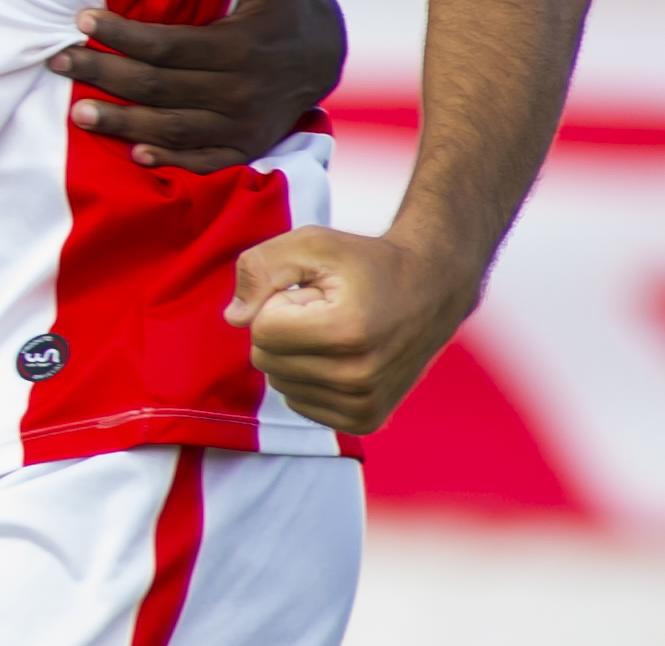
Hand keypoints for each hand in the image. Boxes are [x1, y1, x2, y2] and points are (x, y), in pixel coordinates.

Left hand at [48, 0, 346, 171]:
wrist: (328, 52)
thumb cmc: (288, 0)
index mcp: (241, 47)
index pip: (167, 45)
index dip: (121, 34)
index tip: (81, 19)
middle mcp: (240, 91)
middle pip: (158, 87)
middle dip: (103, 74)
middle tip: (58, 62)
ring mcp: (244, 125)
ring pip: (173, 129)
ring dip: (122, 123)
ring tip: (77, 112)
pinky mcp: (247, 146)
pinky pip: (204, 161)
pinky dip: (170, 162)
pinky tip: (134, 155)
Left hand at [227, 224, 478, 433]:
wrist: (431, 290)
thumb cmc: (365, 263)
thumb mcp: (310, 243)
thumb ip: (260, 268)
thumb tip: (234, 318)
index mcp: (347, 332)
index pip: (261, 331)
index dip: (277, 302)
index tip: (314, 292)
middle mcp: (359, 377)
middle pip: (266, 361)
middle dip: (282, 329)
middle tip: (323, 311)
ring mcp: (365, 405)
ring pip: (280, 383)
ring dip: (295, 354)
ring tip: (335, 332)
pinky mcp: (366, 421)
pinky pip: (299, 403)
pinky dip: (307, 378)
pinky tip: (340, 356)